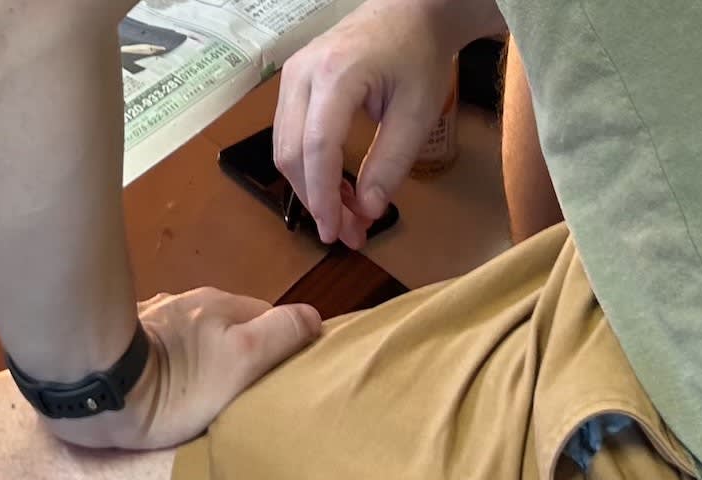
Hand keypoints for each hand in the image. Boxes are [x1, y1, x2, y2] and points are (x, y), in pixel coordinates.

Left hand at [44, 288, 324, 450]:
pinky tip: (153, 377)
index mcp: (222, 305)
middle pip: (228, 323)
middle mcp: (187, 300)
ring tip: (192, 387)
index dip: (279, 345)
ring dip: (197, 350)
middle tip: (234, 389)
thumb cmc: (176, 383)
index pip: (270, 317)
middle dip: (235, 347)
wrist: (93, 386)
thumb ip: (281, 335)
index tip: (274, 378)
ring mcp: (151, 313)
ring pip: (190, 329)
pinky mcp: (118, 333)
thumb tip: (312, 318)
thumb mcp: (243, 360)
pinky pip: (153, 340)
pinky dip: (162, 354)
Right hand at [273, 0, 469, 247]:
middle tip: (347, 234)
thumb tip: (365, 211)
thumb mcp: (417, 113)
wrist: (409, 13)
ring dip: (309, 188)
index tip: (337, 232)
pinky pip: (288, 135)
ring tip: (345, 217)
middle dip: (315, 199)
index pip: (317, 146)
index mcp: (336, 74)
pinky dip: (308, 168)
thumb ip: (391, 163)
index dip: (323, 196)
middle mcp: (301, 73)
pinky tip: (335, 189)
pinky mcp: (292, 84)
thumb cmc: (418, 56)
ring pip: (284, 147)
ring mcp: (291, 76)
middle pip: (291, 152)